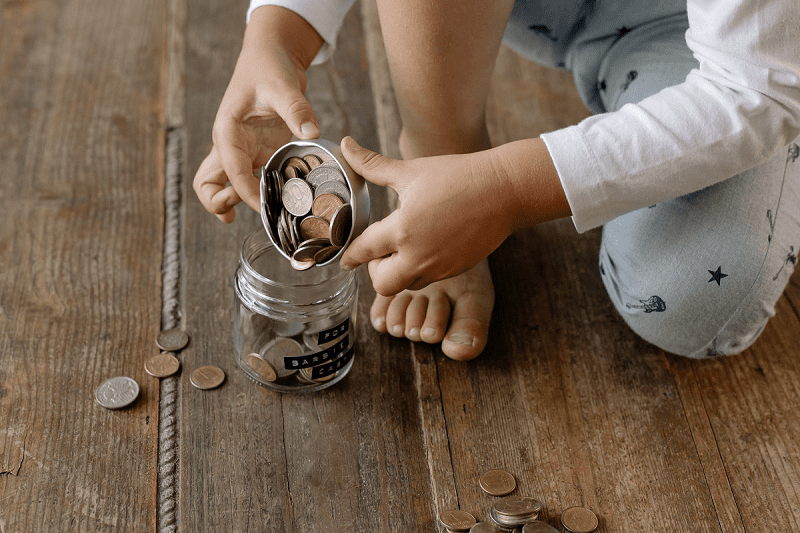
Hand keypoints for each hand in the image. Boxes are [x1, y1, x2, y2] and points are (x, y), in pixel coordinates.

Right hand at [193, 7, 323, 222]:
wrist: (272, 55)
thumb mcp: (283, 86)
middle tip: (252, 209)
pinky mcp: (258, 152)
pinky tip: (281, 203)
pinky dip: (259, 194)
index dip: (247, 193)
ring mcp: (243, 151)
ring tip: (264, 214)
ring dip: (234, 203)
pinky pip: (251, 180)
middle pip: (207, 184)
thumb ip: (296, 110)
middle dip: (220, 203)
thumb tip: (311, 133)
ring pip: (223, 186)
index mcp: (227, 131)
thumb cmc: (269, 67)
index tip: (268, 206)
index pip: (231, 171)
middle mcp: (229, 145)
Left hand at [339, 137, 519, 295]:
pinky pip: (429, 279)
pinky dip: (420, 269)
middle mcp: (419, 255)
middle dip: (375, 272)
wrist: (504, 190)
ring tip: (405, 246)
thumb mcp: (410, 170)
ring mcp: (440, 266)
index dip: (350, 256)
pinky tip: (426, 246)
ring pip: (407, 285)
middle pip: (383, 284)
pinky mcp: (457, 269)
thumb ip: (373, 165)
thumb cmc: (457, 175)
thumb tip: (344, 144)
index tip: (345, 259)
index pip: (364, 251)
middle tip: (380, 252)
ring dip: (399, 272)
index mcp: (402, 229)